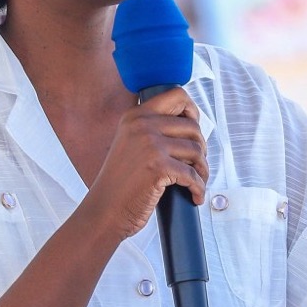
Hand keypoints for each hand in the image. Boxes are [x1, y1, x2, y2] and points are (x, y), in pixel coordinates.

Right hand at [81, 88, 208, 239]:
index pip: (176, 95)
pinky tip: (194, 196)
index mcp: (135, 116)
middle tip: (196, 165)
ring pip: (197, 150)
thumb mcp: (130, 145)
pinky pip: (193, 175)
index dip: (192, 111)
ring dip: (202, 170)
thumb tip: (190, 126)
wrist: (104, 211)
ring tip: (196, 181)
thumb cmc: (120, 184)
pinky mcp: (158, 167)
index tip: (193, 131)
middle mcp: (142, 125)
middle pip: (193, 127)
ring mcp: (150, 145)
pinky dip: (198, 188)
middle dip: (201, 148)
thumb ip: (152, 130)